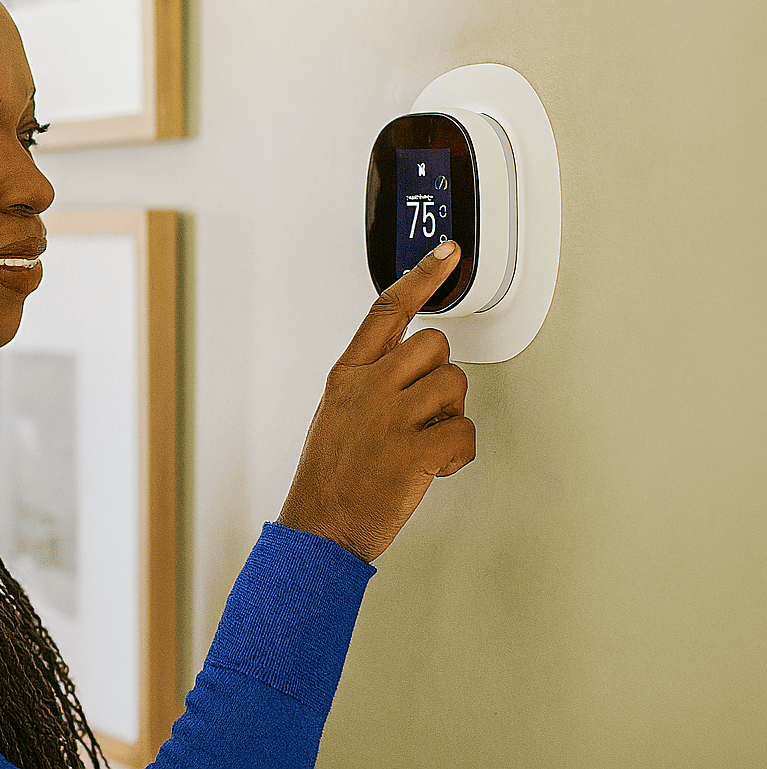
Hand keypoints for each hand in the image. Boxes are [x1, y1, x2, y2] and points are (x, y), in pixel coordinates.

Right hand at [277, 240, 476, 562]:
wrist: (319, 528)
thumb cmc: (329, 478)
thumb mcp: (337, 413)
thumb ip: (370, 383)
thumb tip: (412, 369)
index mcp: (347, 374)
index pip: (387, 309)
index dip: (422, 276)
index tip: (447, 255)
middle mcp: (369, 387)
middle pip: (434, 345)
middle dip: (441, 375)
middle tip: (426, 409)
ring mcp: (391, 417)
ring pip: (454, 385)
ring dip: (450, 414)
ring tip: (425, 441)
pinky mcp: (414, 450)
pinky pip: (464, 432)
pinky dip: (459, 452)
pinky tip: (436, 465)